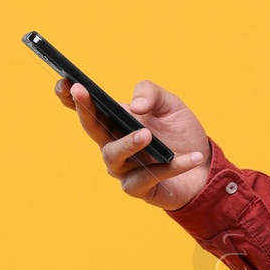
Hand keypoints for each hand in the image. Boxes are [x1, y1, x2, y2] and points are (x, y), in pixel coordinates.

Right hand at [56, 77, 211, 210]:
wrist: (204, 165)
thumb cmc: (180, 133)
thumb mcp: (170, 105)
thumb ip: (151, 94)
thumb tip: (135, 106)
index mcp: (115, 121)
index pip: (88, 108)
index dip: (71, 96)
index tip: (65, 81)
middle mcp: (113, 144)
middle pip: (92, 128)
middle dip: (84, 109)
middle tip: (81, 91)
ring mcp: (123, 168)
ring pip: (113, 156)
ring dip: (128, 144)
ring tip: (146, 134)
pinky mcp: (139, 188)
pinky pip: (149, 177)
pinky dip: (171, 167)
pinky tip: (191, 157)